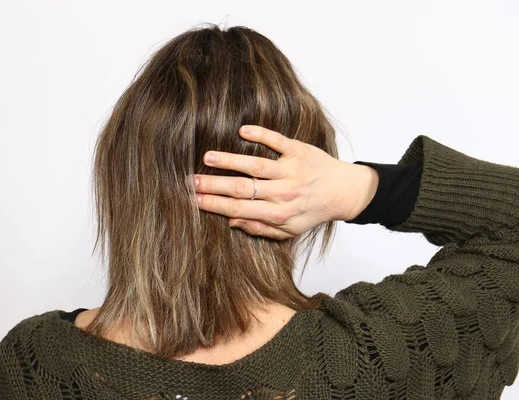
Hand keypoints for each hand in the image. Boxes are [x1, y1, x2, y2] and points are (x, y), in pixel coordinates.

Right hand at [194, 125, 371, 238]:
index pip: (238, 209)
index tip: (193, 200)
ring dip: (230, 160)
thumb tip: (231, 222)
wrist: (344, 192)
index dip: (214, 205)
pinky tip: (242, 130)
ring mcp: (291, 170)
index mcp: (278, 214)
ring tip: (207, 157)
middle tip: (190, 181)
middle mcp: (283, 193)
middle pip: (242, 189)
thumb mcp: (288, 230)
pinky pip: (278, 141)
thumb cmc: (311, 211)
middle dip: (214, 185)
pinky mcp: (299, 151)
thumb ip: (260, 228)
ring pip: (256, 165)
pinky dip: (261, 134)